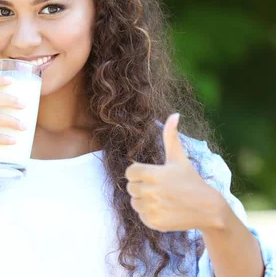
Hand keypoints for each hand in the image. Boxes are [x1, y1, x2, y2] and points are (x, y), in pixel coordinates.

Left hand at [125, 113, 224, 232]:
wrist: (209, 209)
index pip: (129, 172)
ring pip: (134, 202)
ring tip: (162, 199)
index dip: (138, 173)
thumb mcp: (179, 158)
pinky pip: (141, 216)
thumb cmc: (191, 181)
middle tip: (159, 188)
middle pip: (130, 188)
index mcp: (153, 174)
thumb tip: (174, 114)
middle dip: (142, 187)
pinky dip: (149, 214)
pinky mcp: (154, 222)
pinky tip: (164, 210)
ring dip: (144, 201)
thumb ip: (171, 136)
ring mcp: (152, 208)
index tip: (151, 175)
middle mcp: (150, 191)